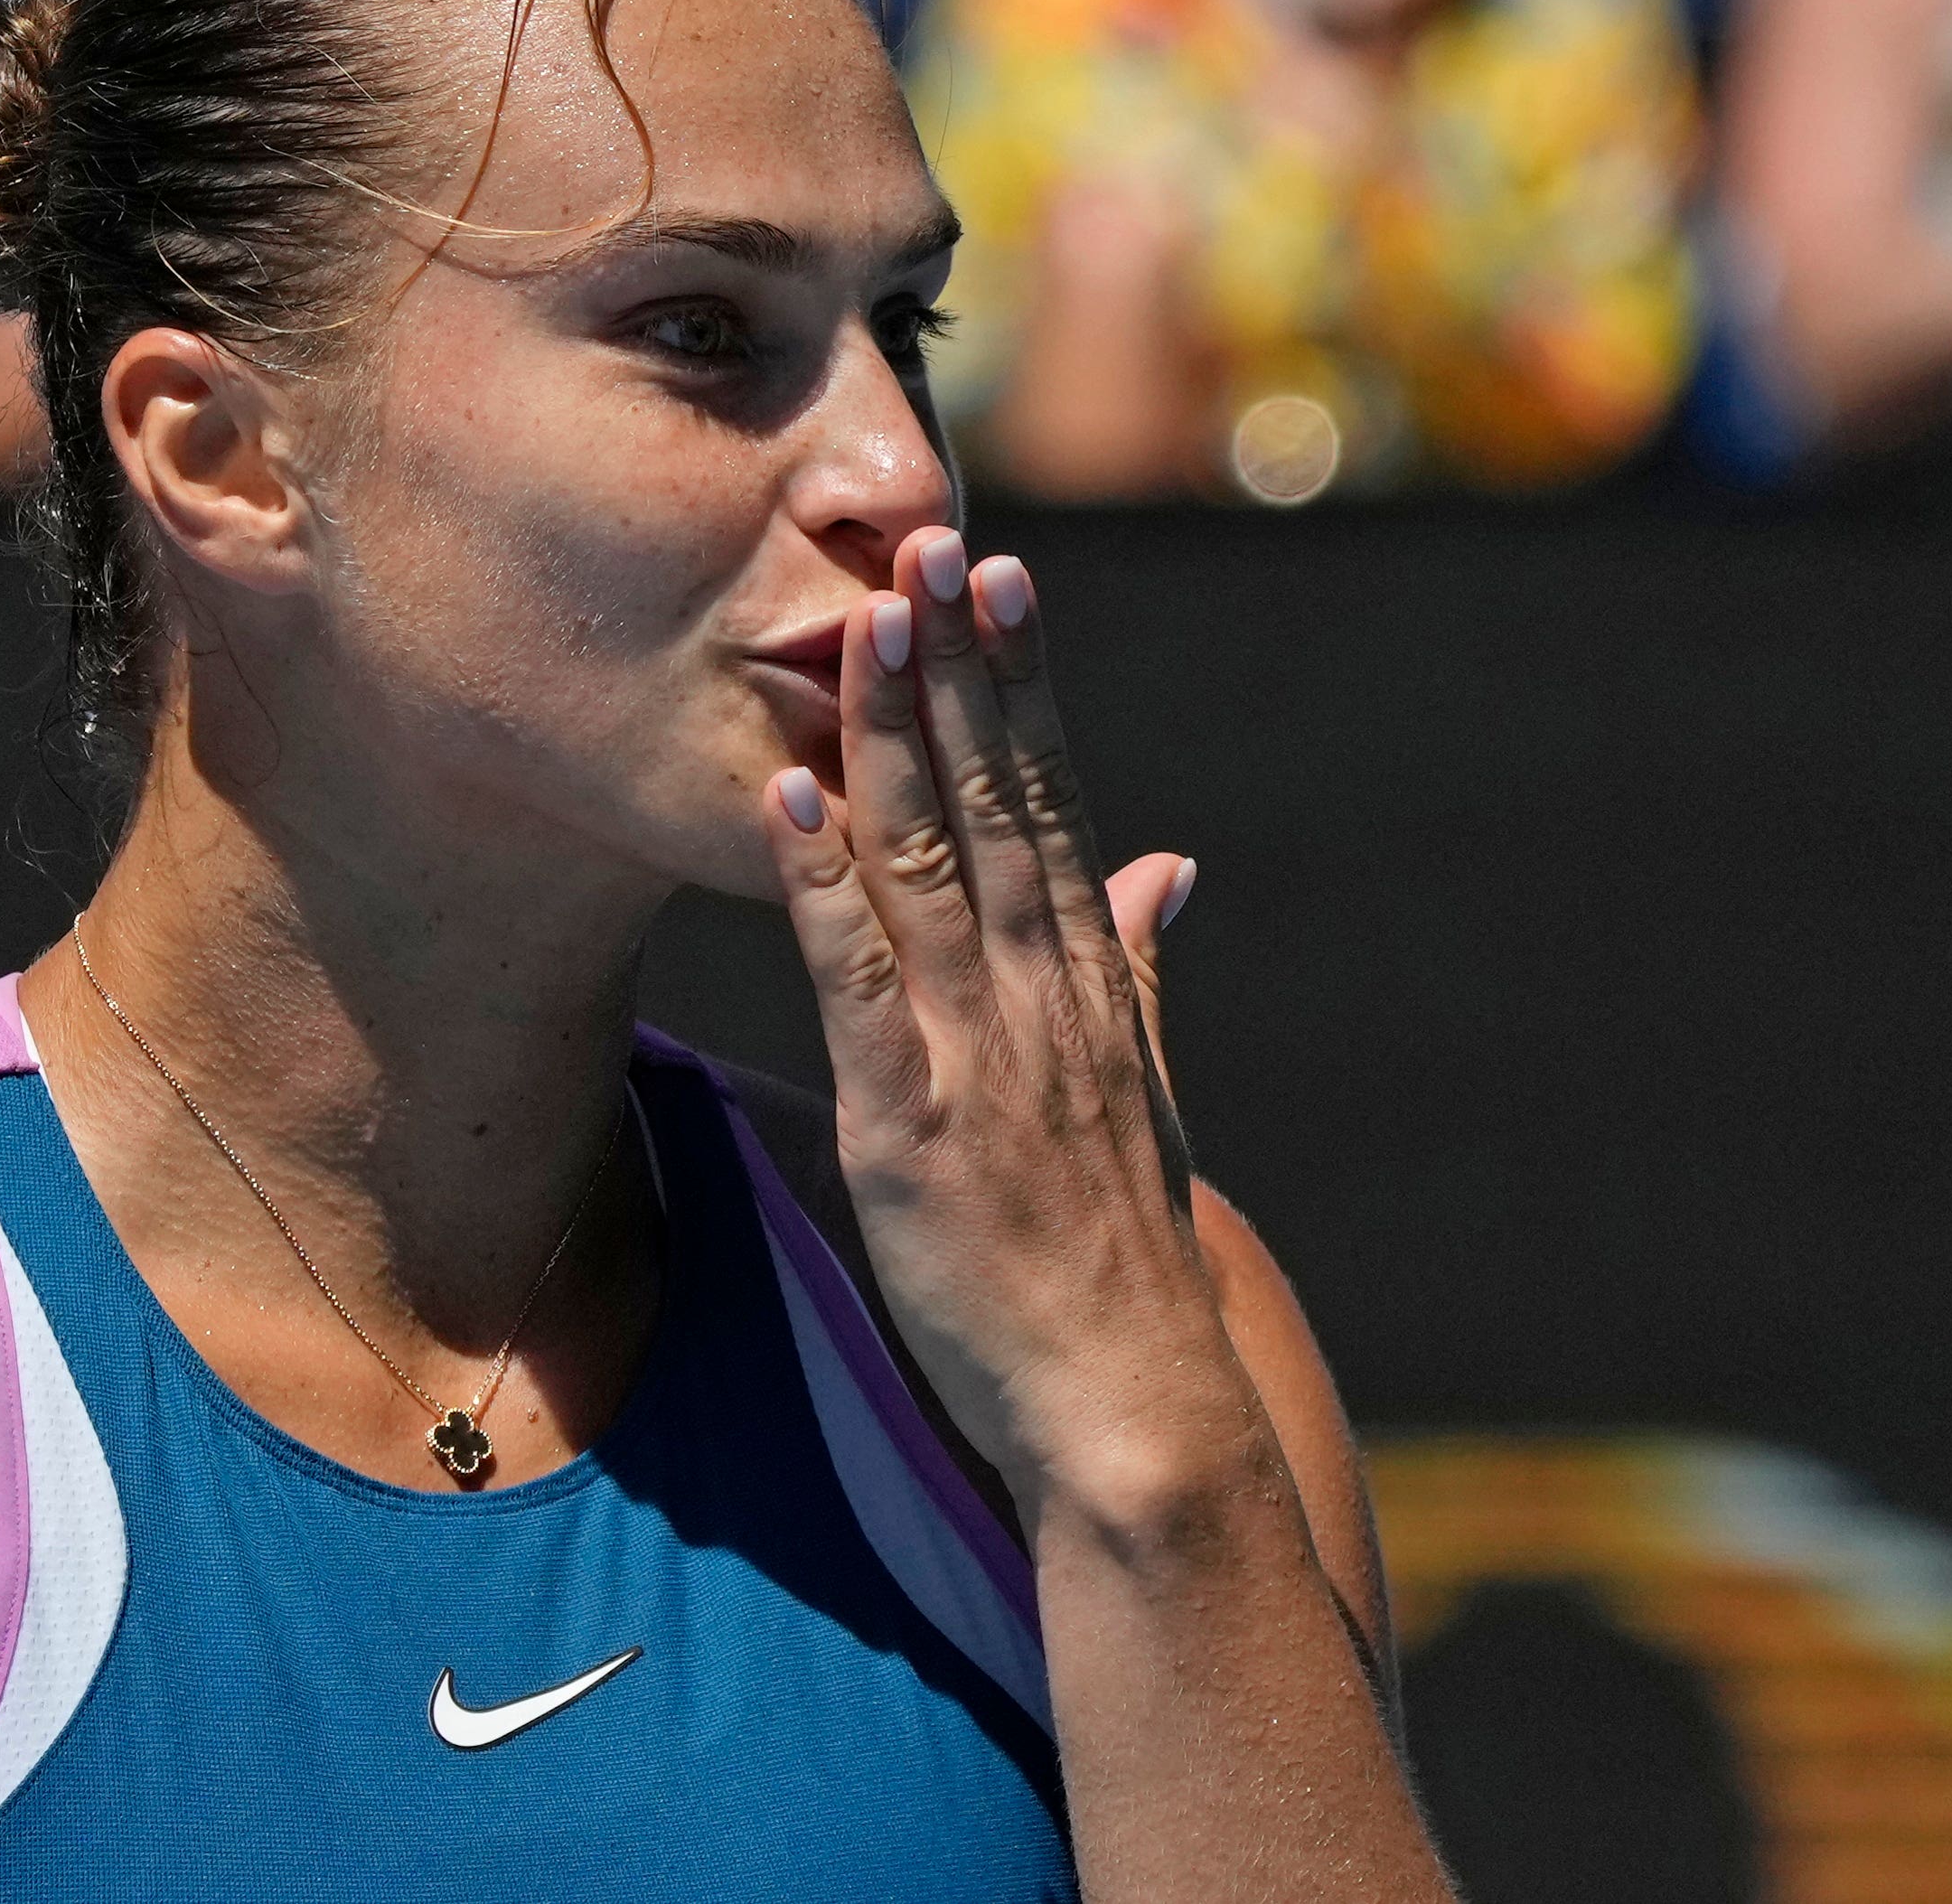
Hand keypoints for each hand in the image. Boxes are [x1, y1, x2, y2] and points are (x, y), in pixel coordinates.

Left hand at [764, 525, 1247, 1534]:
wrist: (1133, 1409)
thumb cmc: (1121, 1259)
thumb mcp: (1143, 1096)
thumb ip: (1138, 971)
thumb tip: (1164, 866)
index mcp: (1085, 988)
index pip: (1053, 802)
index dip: (1023, 684)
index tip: (1001, 580)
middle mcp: (1039, 1001)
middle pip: (995, 803)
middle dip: (959, 670)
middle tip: (929, 542)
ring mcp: (977, 1059)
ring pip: (931, 865)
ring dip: (890, 738)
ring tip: (859, 622)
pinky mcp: (911, 1129)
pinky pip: (857, 987)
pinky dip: (820, 889)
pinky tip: (787, 797)